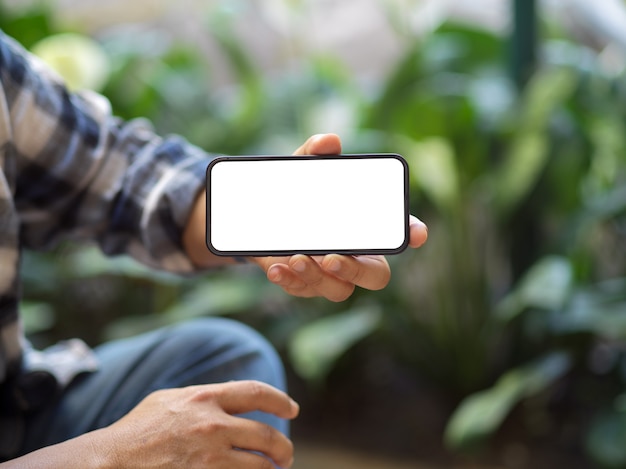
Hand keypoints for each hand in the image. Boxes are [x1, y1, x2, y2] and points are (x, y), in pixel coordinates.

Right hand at [102, 381, 298, 468]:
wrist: (109, 463)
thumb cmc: (137, 430)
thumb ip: (204, 397)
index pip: (256, 393)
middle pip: (267, 436)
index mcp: (205, 398)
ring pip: (259, 467)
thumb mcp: (170, 400)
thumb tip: (235, 398)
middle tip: (285, 456)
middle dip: (283, 448)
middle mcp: (212, 426)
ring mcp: (209, 458)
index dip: (280, 401)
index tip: (291, 410)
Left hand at [252, 134, 427, 301]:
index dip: (412, 233)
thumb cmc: (297, 193)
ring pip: (339, 290)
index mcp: (366, 226)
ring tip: (295, 257)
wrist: (261, 217)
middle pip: (376, 276)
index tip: (417, 234)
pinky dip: (290, 281)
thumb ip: (314, 154)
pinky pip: (305, 291)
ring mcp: (333, 274)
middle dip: (356, 270)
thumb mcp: (301, 170)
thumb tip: (328, 142)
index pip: (398, 232)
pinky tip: (276, 268)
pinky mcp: (307, 284)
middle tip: (332, 257)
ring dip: (317, 276)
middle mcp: (357, 255)